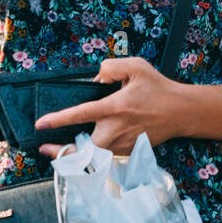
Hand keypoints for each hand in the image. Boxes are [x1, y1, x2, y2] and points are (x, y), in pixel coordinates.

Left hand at [35, 56, 182, 156]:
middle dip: (62, 151)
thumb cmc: (158, 88)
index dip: (58, 120)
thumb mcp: (136, 66)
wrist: (181, 112)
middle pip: (82, 149)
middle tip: (45, 148)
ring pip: (93, 155)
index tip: (40, 125)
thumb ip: (110, 68)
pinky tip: (87, 148)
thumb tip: (94, 81)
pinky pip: (105, 156)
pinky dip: (94, 154)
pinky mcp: (128, 152)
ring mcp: (122, 144)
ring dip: (77, 153)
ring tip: (61, 149)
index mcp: (115, 107)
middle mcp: (116, 129)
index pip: (80, 115)